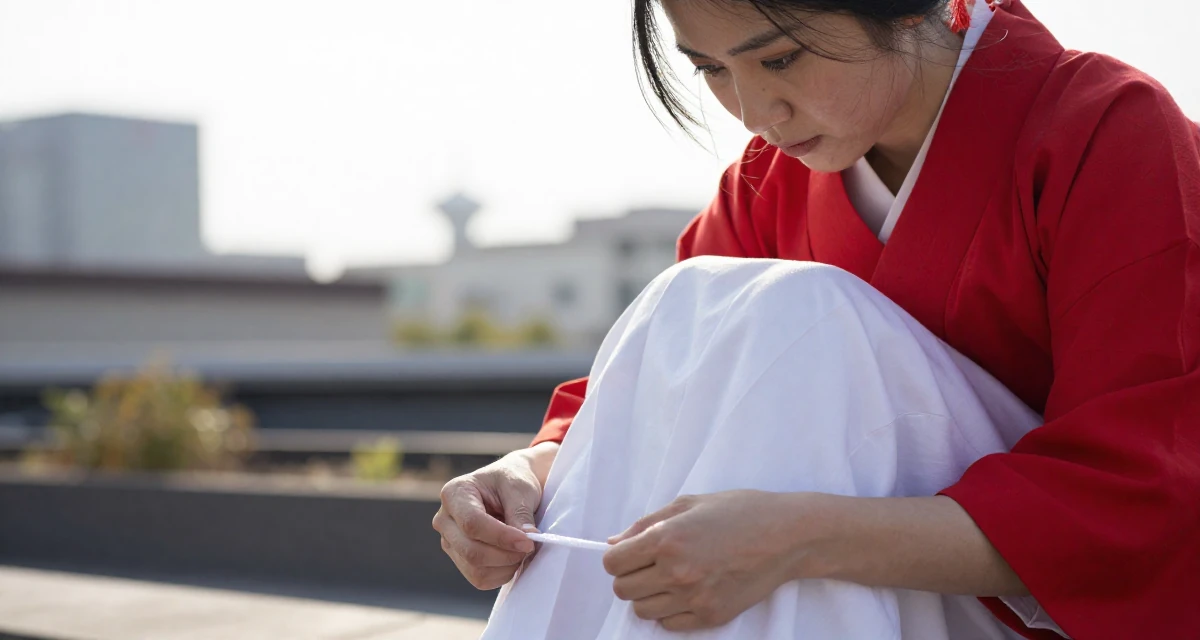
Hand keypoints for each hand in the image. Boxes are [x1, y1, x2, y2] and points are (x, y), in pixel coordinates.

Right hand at [432, 444, 556, 589]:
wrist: (511, 488)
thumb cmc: (513, 481)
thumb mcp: (520, 488)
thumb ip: (520, 514)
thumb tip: (525, 541)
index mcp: (454, 493)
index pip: (472, 523)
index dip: (501, 537)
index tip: (529, 541)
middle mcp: (445, 520)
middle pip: (471, 551)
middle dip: (506, 555)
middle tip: (531, 548)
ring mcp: (450, 542)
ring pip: (475, 569)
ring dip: (506, 566)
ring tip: (524, 550)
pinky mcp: (460, 559)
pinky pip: (480, 579)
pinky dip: (502, 574)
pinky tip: (514, 557)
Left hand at [602, 490, 816, 630]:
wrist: (786, 535)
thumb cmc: (739, 511)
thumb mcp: (689, 504)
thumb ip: (647, 523)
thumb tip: (615, 542)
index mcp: (666, 538)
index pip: (613, 563)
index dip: (618, 558)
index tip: (632, 553)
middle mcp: (676, 571)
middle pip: (623, 590)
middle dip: (630, 576)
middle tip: (650, 565)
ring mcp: (694, 597)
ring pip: (642, 611)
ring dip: (649, 596)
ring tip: (670, 579)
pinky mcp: (711, 616)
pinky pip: (669, 625)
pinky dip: (671, 612)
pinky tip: (687, 592)